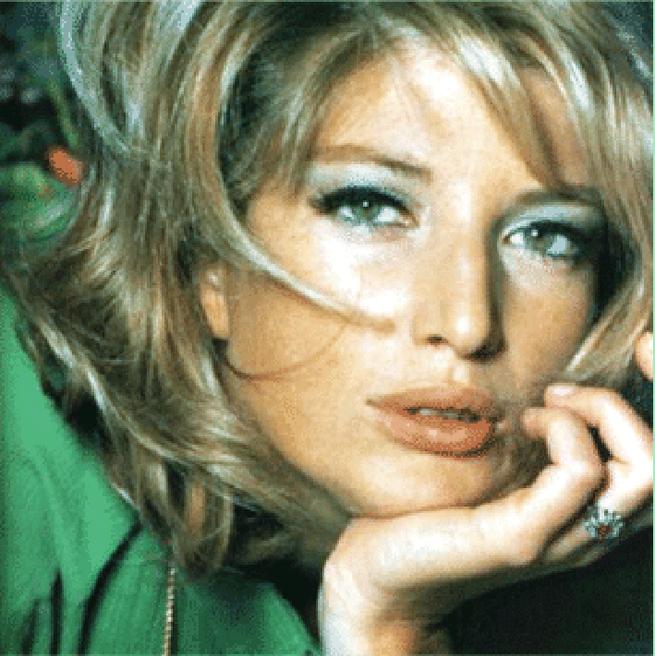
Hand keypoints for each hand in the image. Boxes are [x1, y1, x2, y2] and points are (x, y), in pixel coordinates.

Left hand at [318, 332, 652, 654]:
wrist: (383, 570)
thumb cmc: (433, 509)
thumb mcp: (495, 469)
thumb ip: (531, 445)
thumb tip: (550, 387)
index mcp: (584, 514)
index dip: (645, 406)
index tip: (613, 368)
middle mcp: (588, 532)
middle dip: (621, 406)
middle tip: (560, 395)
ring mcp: (561, 538)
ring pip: (643, 470)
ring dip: (596, 414)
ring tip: (539, 411)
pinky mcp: (522, 537)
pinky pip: (579, 471)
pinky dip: (560, 430)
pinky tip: (523, 425)